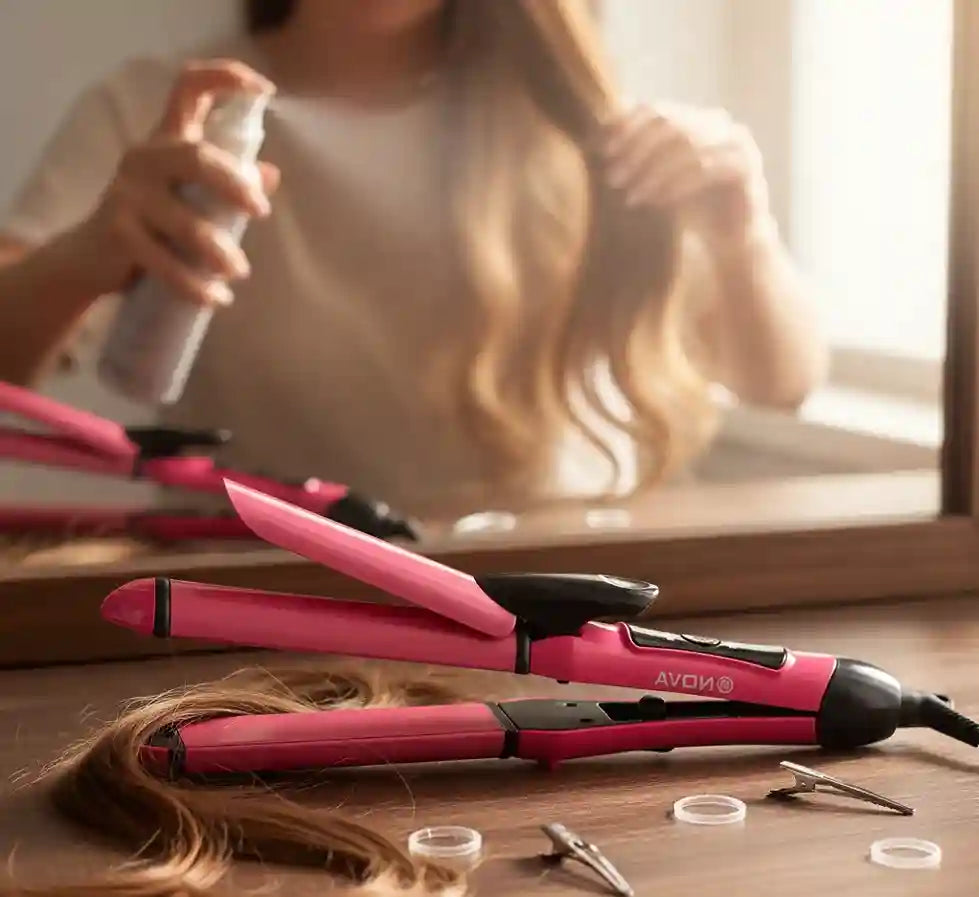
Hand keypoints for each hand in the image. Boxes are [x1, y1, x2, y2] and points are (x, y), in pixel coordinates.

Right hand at [76, 59, 280, 304]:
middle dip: (235, 185)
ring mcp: (128, 195)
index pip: (190, 87)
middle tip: (261, 212)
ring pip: (186, 223)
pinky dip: (197, 287)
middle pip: (196, 157)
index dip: (226, 77)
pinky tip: (218, 298)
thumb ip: (226, 183)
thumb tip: (271, 174)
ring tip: (239, 272)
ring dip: (220, 253)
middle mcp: (145, 158)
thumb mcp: (189, 196)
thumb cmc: (153, 221)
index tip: (264, 89)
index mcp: (168, 139)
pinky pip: (166, 264)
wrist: (89, 258)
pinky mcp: (118, 234)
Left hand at [600, 102, 773, 253]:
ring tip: (630, 196)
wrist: (731, 240)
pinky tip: (657, 202)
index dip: (627, 127)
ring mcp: (736, 143)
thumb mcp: (659, 179)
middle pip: (670, 125)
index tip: (603, 152)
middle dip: (636, 151)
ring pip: (687, 147)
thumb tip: (599, 132)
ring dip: (653, 173)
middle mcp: (719, 124)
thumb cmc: (692, 208)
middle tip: (613, 178)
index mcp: (697, 119)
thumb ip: (638, 155)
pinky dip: (677, 185)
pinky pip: (705, 170)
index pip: (657, 110)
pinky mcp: (746, 167)